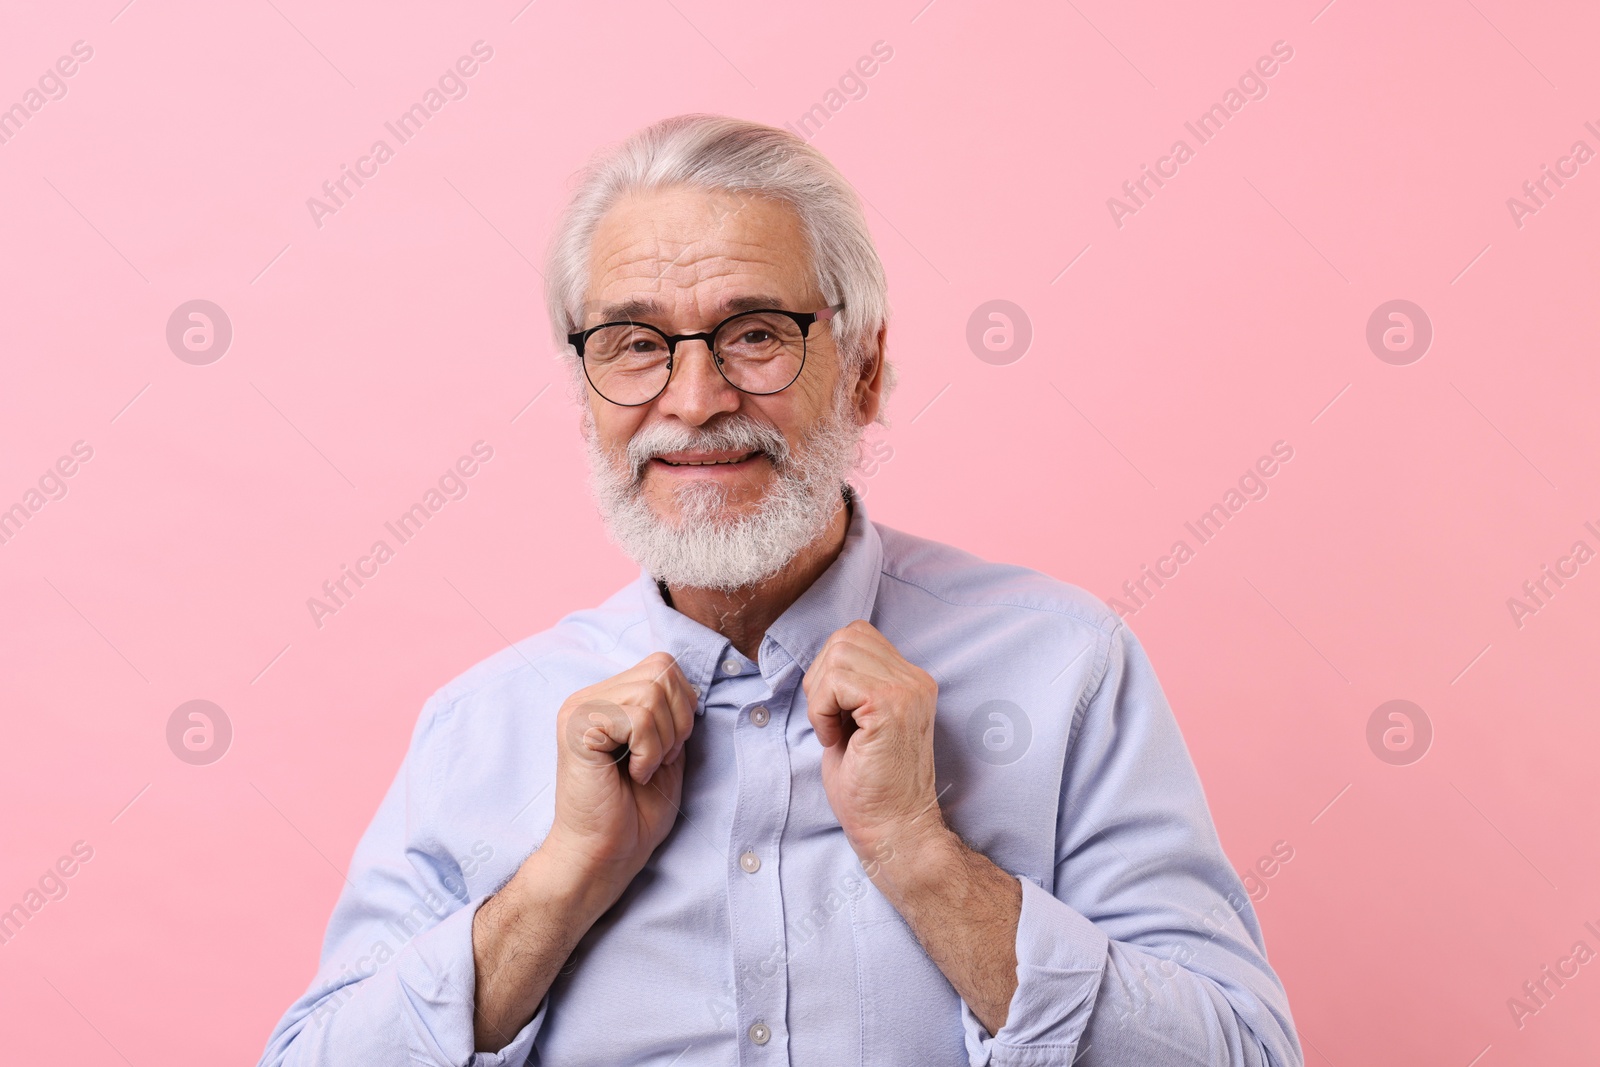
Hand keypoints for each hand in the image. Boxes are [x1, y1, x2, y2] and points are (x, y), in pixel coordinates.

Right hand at [544, 651, 697, 892]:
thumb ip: (673, 716)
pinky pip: (639, 718)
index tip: (668, 748)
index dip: (682, 704)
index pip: (662, 665)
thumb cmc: (635, 812)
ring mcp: (580, 709)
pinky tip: (632, 774)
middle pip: (661, 671)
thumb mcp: (667, 753)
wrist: (605, 855)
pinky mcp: (578, 728)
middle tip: (658, 760)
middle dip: (677, 720)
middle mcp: (589, 697)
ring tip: (643, 768)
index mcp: (608, 699)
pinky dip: (648, 751)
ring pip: (652, 693)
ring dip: (662, 740)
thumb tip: (693, 687)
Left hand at [804, 620, 945, 873]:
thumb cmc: (869, 786)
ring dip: (820, 694)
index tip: (835, 712)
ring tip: (833, 730)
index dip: (831, 668)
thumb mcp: (858, 722)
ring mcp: (907, 690)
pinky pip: (835, 681)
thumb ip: (851, 684)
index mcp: (911, 681)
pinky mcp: (890, 705)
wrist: (894, 829)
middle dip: (821, 678)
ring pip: (838, 653)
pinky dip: (821, 709)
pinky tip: (835, 739)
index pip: (858, 635)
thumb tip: (822, 660)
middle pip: (846, 637)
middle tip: (829, 721)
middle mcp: (915, 679)